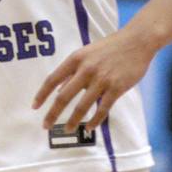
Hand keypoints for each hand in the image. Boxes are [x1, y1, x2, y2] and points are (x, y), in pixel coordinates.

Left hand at [31, 29, 155, 131]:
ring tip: (67, 130)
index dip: (42, 94)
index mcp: (75, 59)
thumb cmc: (109, 48)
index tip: (34, 107)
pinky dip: (94, 120)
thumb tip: (59, 90)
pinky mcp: (117, 88)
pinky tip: (89, 127)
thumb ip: (73, 71)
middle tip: (45, 126)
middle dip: (53, 113)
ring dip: (73, 121)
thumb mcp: (86, 54)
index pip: (53, 79)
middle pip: (64, 96)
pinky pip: (102, 109)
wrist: (136, 41)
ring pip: (82, 106)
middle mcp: (86, 69)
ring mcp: (102, 79)